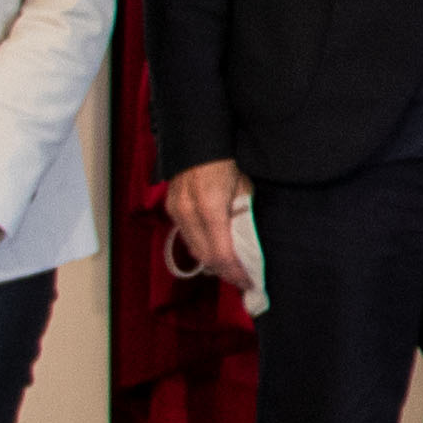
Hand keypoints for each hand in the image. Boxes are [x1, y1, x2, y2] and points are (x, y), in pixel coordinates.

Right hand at [161, 158, 257, 299]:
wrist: (197, 141)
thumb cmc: (227, 160)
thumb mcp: (244, 187)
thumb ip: (244, 216)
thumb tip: (248, 244)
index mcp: (210, 208)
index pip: (222, 254)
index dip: (236, 272)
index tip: (250, 281)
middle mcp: (189, 213)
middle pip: (206, 257)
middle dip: (226, 272)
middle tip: (243, 280)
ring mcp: (177, 211)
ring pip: (194, 250)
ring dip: (213, 264)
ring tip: (232, 270)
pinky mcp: (172, 208)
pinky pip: (187, 237)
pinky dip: (202, 249)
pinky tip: (215, 252)